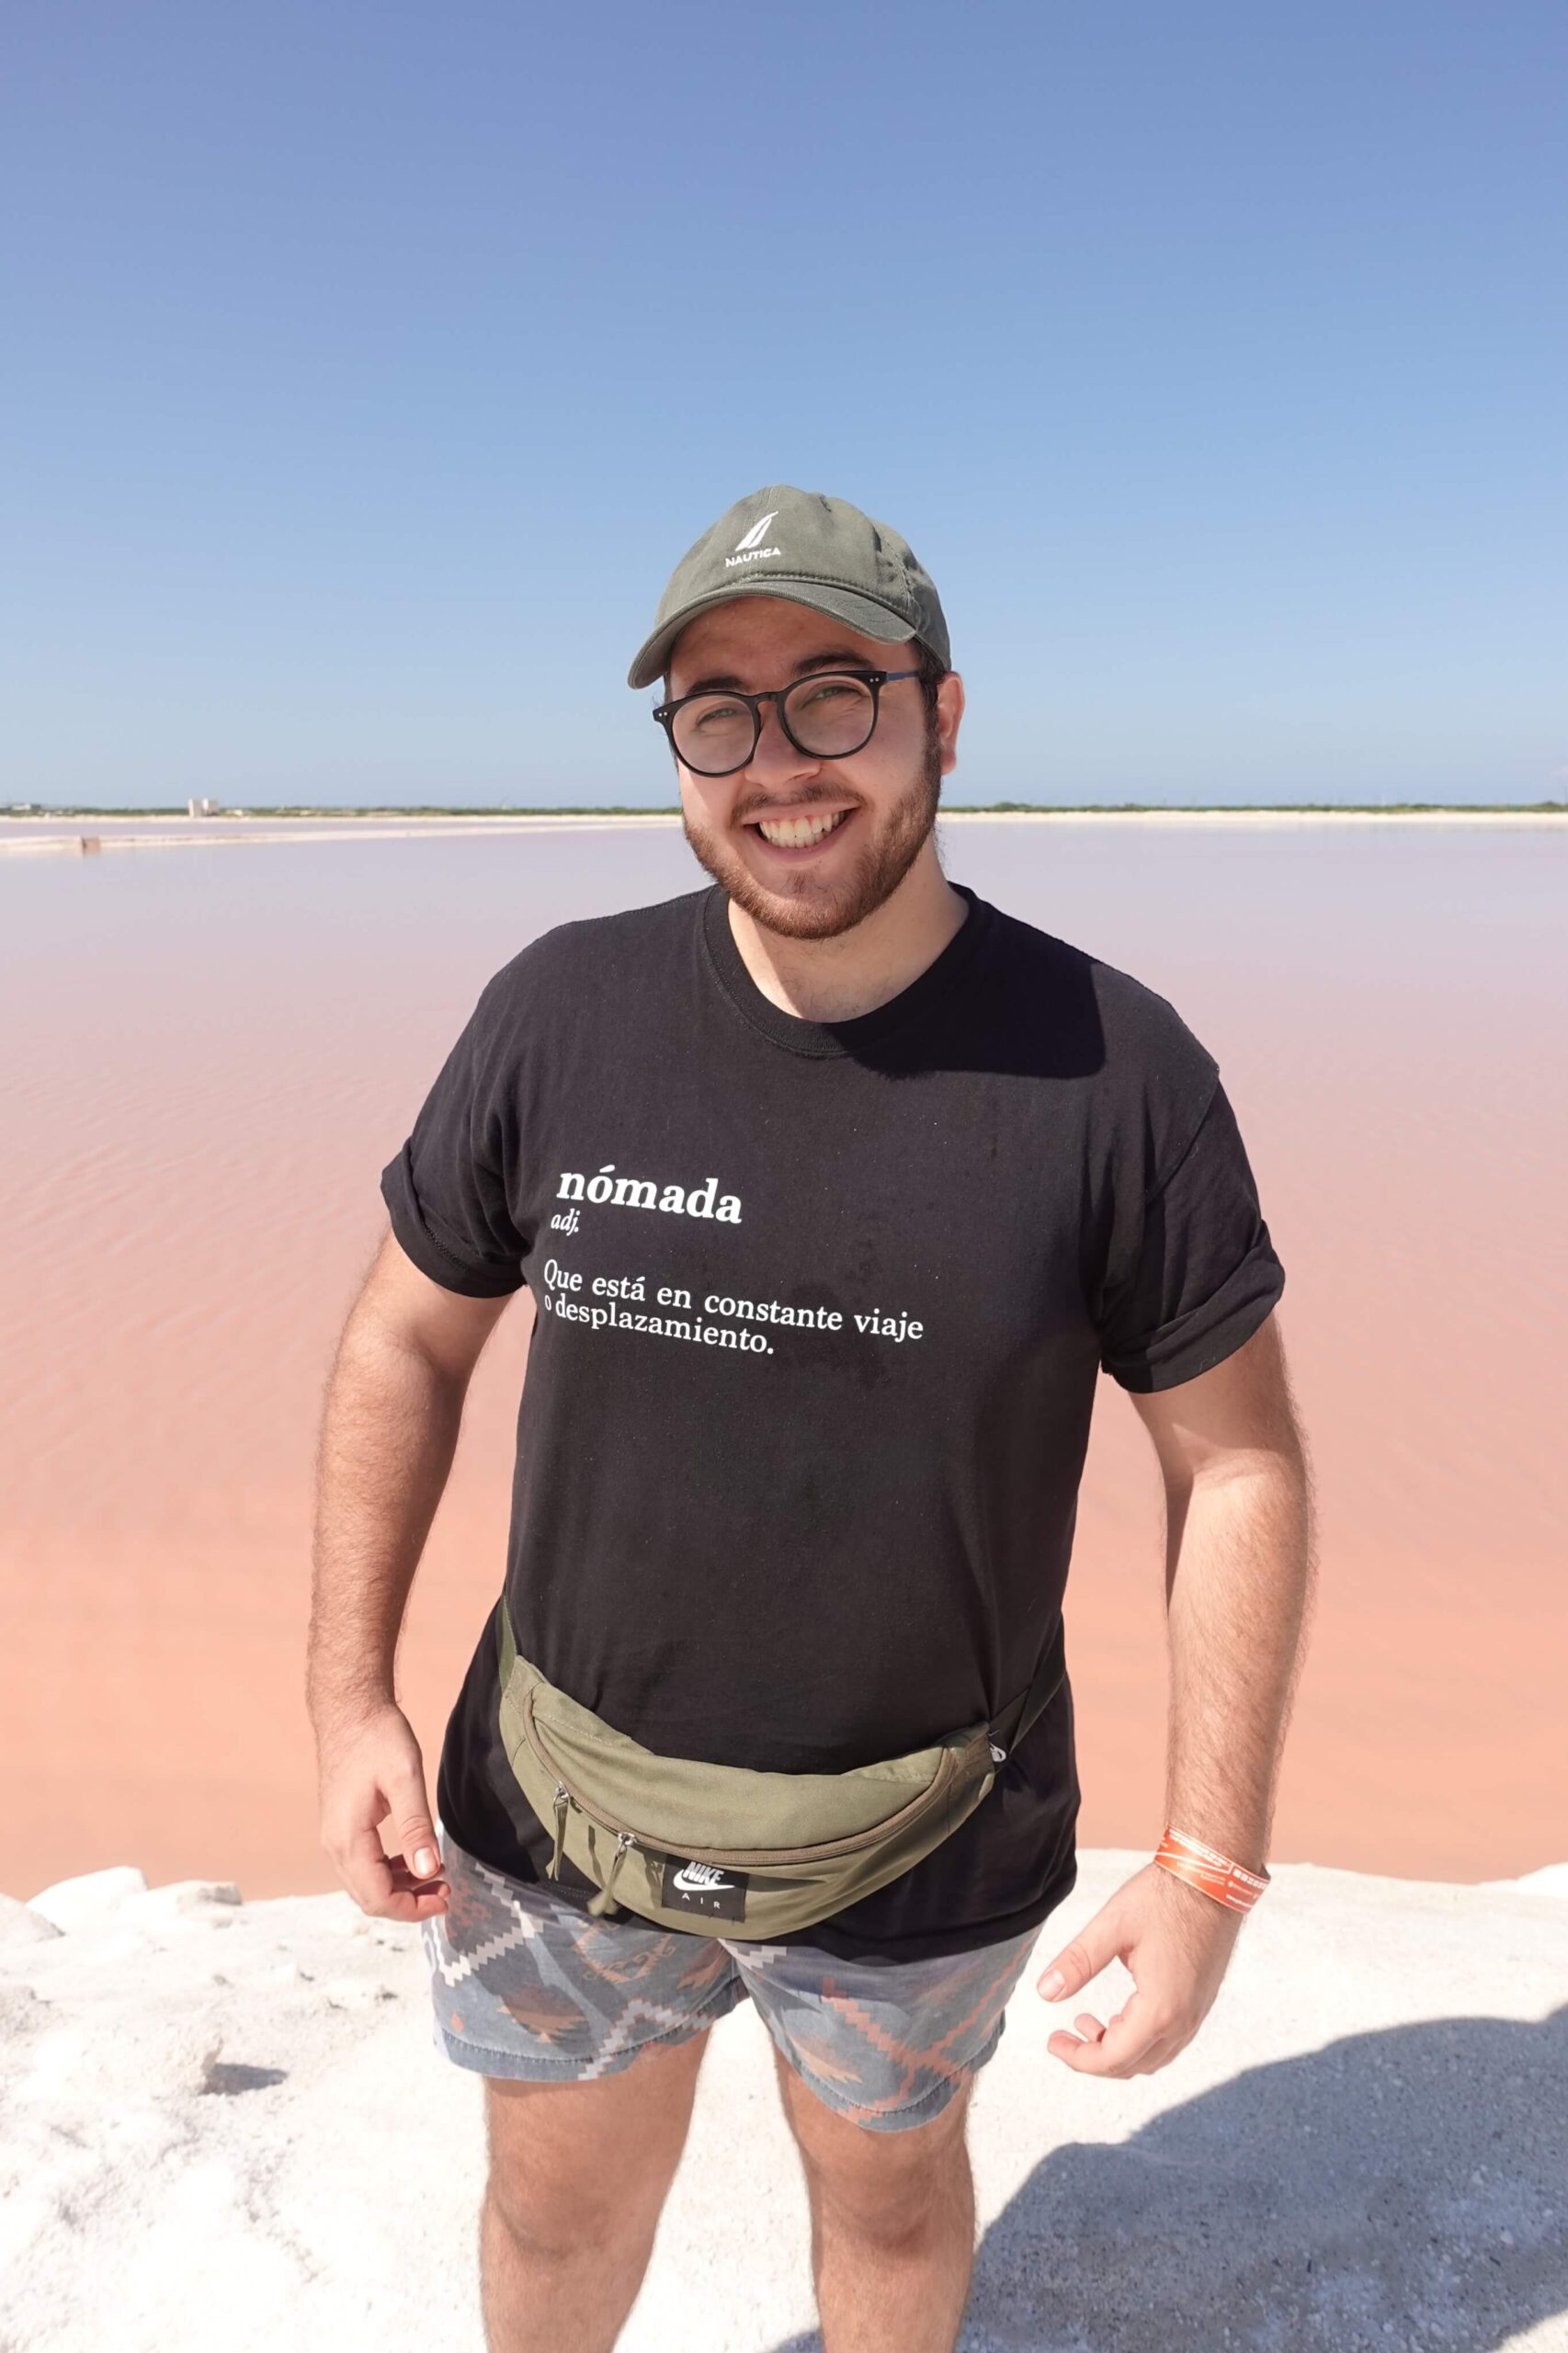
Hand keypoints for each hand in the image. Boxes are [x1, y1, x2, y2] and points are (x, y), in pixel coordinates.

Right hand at [316, 1699, 450, 1922]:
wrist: (350, 1710)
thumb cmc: (377, 1737)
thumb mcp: (405, 1778)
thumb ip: (416, 1827)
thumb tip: (428, 1870)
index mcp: (347, 1839)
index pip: (377, 1898)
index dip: (412, 1908)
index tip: (446, 1898)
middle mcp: (335, 1844)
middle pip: (369, 1897)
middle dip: (408, 1902)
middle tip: (446, 1889)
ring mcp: (334, 1836)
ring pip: (365, 1883)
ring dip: (400, 1887)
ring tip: (436, 1876)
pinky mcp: (341, 1826)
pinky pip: (363, 1864)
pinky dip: (389, 1870)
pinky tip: (414, 1859)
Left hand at [1035, 1860, 1241, 2075]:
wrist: (1213, 1880)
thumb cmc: (1163, 1898)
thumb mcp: (1112, 1926)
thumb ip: (1078, 1962)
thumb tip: (1045, 1993)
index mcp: (1160, 2009)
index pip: (1113, 2059)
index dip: (1077, 2058)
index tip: (1052, 2041)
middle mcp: (1182, 2022)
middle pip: (1132, 2066)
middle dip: (1093, 2058)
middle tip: (1062, 2036)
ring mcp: (1196, 2014)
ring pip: (1152, 2058)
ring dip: (1117, 2051)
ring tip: (1086, 2021)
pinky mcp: (1200, 2003)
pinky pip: (1168, 2041)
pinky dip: (1138, 2040)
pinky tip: (1119, 2015)